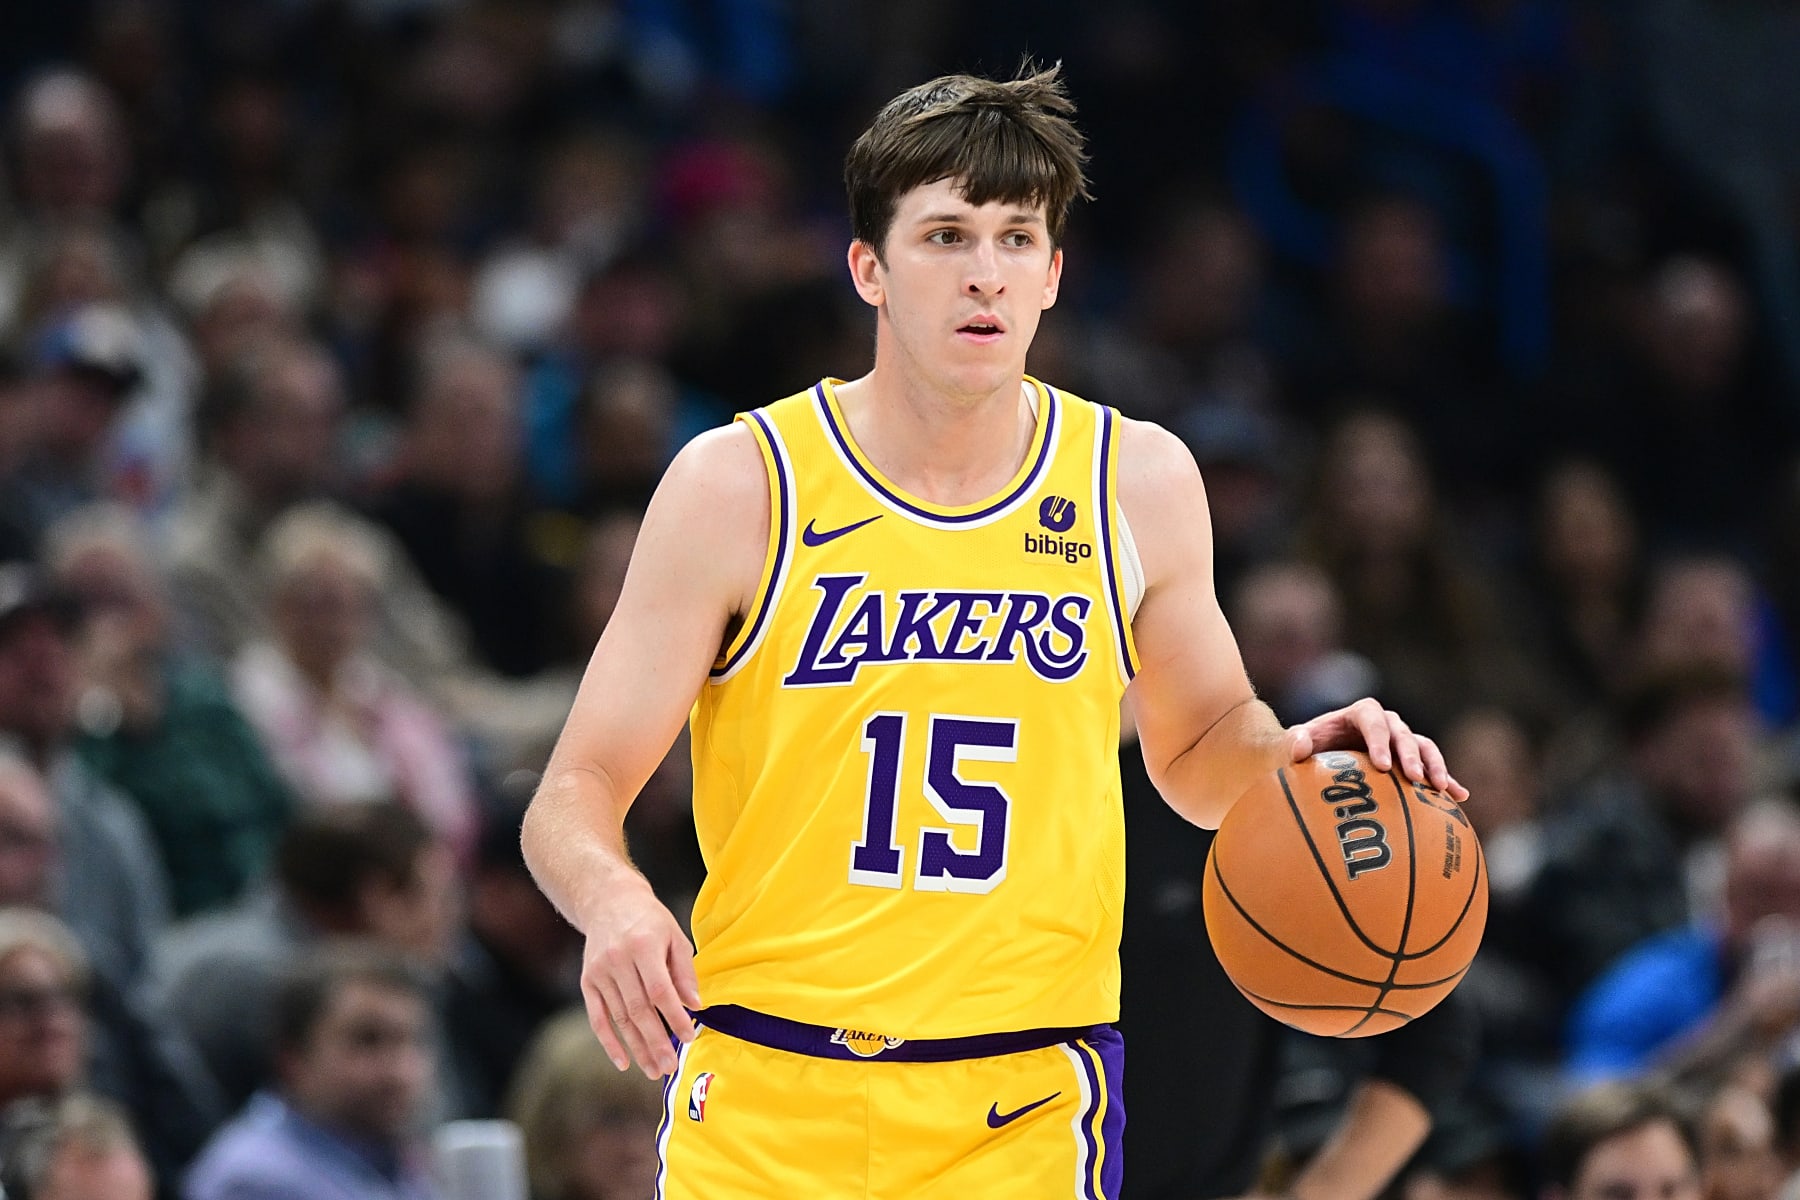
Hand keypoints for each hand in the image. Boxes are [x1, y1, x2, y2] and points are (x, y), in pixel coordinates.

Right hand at [579, 876, 701, 1077]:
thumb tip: (695, 1005)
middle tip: (670, 1067)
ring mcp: (599, 972)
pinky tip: (623, 1062)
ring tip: (653, 1069)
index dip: (675, 1017)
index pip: (660, 990)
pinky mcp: (587, 981)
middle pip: (638, 1009)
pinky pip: (597, 1018)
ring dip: (637, 1048)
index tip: (688, 1037)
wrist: (608, 900)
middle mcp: (617, 960)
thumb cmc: (649, 919)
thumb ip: (685, 971)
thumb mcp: (674, 935)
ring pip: (619, 1018)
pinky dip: (609, 1043)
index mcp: (643, 945)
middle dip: (656, 1042)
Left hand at [1287, 698, 1466, 800]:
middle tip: (1414, 779)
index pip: (1373, 720)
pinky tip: (1461, 797)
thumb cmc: (1306, 749)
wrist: (1317, 757)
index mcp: (1359, 714)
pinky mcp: (1410, 760)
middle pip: (1403, 734)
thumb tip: (1298, 748)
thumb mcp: (1295, 743)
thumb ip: (1295, 742)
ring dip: (1434, 765)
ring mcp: (1400, 741)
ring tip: (1441, 788)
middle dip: (1410, 755)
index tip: (1381, 765)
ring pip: (1424, 747)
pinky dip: (1448, 780)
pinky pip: (1432, 768)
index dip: (1380, 740)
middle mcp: (1385, 724)